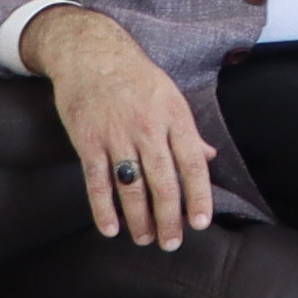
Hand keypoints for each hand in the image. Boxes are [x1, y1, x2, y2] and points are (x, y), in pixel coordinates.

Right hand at [22, 10, 211, 243]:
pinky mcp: (88, 141)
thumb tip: (209, 157)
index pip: (193, 164)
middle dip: (168, 217)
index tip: (200, 223)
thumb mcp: (171, 97)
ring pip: (131, 186)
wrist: (90, 54)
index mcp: (174, 117)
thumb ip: (188, 132)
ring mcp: (116, 136)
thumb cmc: (136, 77)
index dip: (198, 196)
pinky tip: (111, 229)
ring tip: (144, 239)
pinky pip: (97, 181)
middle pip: (163, 181)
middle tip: (171, 243)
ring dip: (139, 218)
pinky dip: (103, 208)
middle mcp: (148, 128)